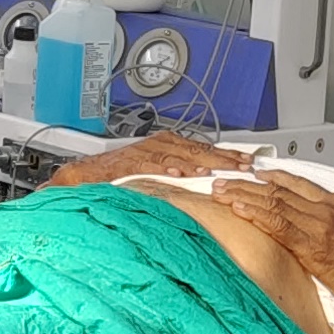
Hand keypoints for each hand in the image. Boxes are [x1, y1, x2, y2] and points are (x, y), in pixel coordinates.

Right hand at [74, 132, 245, 186]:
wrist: (84, 174)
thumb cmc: (119, 174)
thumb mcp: (155, 173)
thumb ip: (179, 177)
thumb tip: (208, 188)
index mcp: (168, 146)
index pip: (204, 149)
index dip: (227, 155)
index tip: (249, 163)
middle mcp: (159, 145)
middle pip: (197, 150)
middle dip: (222, 159)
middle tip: (245, 167)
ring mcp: (145, 152)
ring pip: (178, 155)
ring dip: (201, 163)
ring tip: (220, 171)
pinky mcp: (129, 163)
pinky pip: (150, 164)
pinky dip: (165, 168)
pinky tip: (179, 173)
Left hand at [210, 172, 333, 321]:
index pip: (300, 185)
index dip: (275, 178)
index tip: (257, 175)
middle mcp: (326, 209)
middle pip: (279, 191)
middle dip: (248, 184)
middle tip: (226, 180)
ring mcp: (317, 225)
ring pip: (272, 203)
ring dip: (242, 196)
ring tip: (220, 192)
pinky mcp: (310, 245)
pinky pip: (276, 225)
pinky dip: (254, 215)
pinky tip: (237, 210)